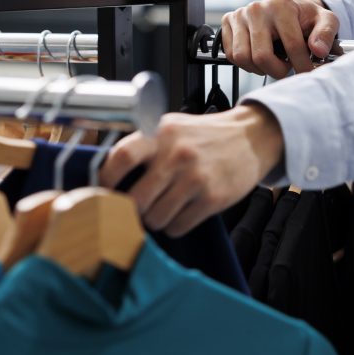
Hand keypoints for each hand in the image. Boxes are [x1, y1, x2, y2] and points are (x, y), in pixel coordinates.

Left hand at [98, 104, 284, 237]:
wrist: (250, 138)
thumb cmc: (203, 136)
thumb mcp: (171, 127)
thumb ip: (143, 144)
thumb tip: (105, 172)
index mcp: (160, 133)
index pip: (122, 157)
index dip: (107, 179)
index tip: (103, 191)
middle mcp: (177, 154)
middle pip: (137, 199)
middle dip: (132, 210)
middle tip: (137, 207)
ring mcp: (196, 177)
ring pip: (156, 218)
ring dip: (155, 219)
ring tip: (163, 208)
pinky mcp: (213, 198)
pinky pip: (179, 226)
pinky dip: (175, 226)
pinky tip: (182, 212)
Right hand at [221, 0, 339, 77]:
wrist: (285, 8)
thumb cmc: (305, 17)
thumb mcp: (325, 20)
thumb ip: (326, 34)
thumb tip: (318, 51)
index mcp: (281, 5)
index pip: (291, 44)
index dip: (302, 65)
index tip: (307, 72)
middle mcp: (257, 8)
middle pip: (262, 56)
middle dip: (278, 71)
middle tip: (287, 69)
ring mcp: (240, 15)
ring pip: (243, 57)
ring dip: (260, 68)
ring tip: (273, 62)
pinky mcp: (228, 22)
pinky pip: (231, 54)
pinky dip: (246, 63)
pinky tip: (259, 57)